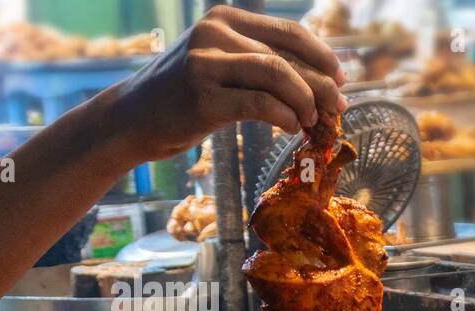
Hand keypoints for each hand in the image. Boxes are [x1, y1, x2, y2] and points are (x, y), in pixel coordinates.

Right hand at [108, 5, 346, 163]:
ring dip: (306, 102)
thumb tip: (323, 84)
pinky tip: (291, 127)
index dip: (322, 57)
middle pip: (288, 57)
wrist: (132, 118)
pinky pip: (260, 104)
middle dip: (322, 85)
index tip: (341, 79)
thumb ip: (261, 65)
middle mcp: (215, 33)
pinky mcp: (202, 96)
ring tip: (314, 122)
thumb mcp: (222, 66)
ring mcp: (206, 63)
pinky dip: (284, 117)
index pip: (290, 33)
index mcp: (226, 20)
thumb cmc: (185, 97)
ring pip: (278, 75)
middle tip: (339, 109)